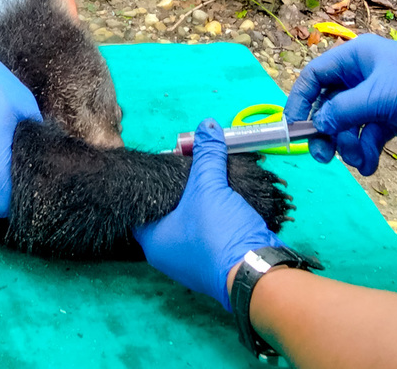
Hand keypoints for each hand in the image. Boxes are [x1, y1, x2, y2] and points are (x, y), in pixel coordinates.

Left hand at [133, 120, 282, 309]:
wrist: (256, 270)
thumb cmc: (218, 232)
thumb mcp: (210, 186)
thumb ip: (207, 155)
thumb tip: (207, 126)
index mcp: (154, 242)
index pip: (140, 207)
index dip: (149, 185)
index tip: (161, 166)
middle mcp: (167, 256)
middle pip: (167, 215)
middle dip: (179, 193)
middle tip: (187, 169)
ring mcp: (191, 263)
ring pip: (190, 225)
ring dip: (199, 206)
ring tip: (206, 181)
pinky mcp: (214, 264)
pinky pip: (208, 236)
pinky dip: (214, 219)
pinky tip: (222, 202)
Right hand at [285, 34, 396, 175]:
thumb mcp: (376, 97)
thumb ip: (342, 111)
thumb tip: (317, 125)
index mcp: (356, 57)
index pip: (316, 75)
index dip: (301, 99)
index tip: (293, 127)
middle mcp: (363, 74)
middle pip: (330, 104)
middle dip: (327, 132)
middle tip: (323, 157)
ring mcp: (377, 97)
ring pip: (347, 124)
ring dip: (349, 146)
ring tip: (360, 162)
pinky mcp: (391, 117)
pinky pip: (367, 135)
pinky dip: (366, 151)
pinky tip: (370, 167)